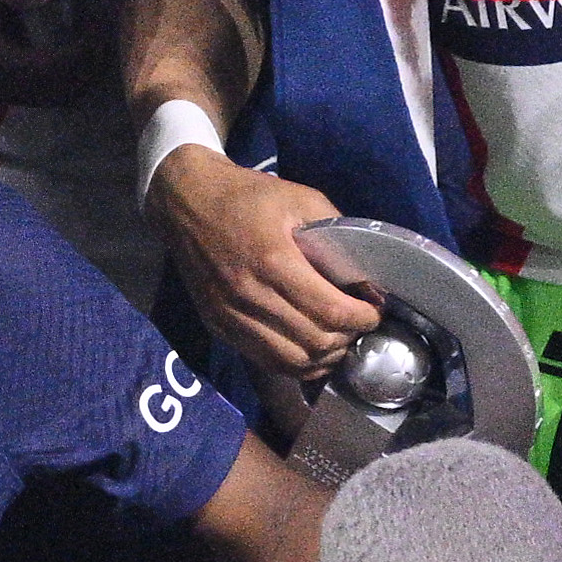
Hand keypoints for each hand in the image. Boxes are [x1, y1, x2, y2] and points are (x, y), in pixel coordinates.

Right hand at [165, 149, 379, 374]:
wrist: (187, 202)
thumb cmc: (247, 197)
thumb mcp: (301, 198)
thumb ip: (337, 234)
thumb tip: (366, 274)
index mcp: (273, 260)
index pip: (331, 311)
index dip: (362, 318)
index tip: (374, 311)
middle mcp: (250, 295)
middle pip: (314, 342)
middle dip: (348, 338)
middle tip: (359, 325)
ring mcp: (230, 315)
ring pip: (291, 361)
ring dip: (323, 358)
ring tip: (338, 341)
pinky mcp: (218, 325)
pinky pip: (265, 360)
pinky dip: (295, 364)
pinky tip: (310, 351)